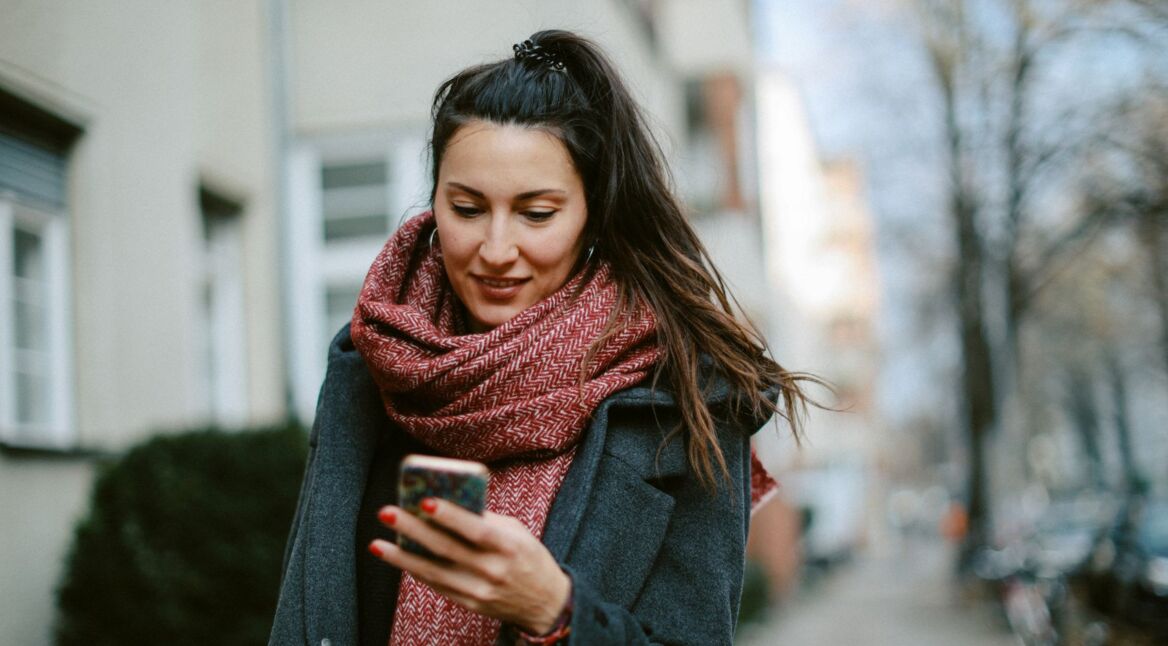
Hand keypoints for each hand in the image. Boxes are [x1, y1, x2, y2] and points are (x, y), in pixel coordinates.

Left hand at [368, 498, 570, 633]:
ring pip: (434, 571)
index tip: (425, 501)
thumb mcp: (517, 533)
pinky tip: (397, 557)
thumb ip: (486, 520)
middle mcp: (493, 571)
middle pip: (447, 549)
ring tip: (378, 543)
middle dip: (413, 530)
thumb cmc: (528, 557)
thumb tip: (448, 502)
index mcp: (509, 547)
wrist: (545, 602)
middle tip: (387, 513)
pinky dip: (416, 570)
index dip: (451, 516)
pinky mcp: (469, 604)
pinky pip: (437, 585)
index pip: (476, 530)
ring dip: (402, 557)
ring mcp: (479, 591)